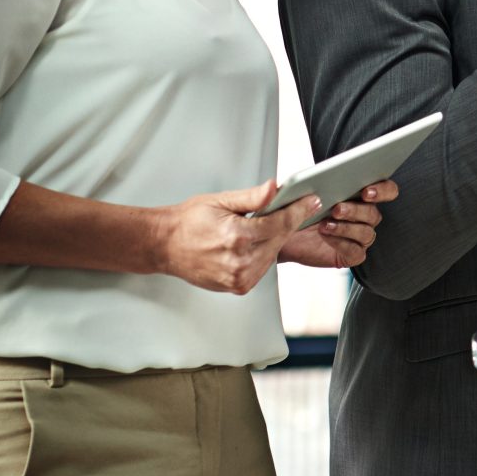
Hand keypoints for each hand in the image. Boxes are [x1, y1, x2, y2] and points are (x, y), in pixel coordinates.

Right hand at [152, 181, 311, 294]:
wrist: (165, 245)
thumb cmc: (189, 221)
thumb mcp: (220, 201)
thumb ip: (251, 197)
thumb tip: (274, 188)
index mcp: (236, 236)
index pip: (280, 222)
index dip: (298, 210)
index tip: (311, 201)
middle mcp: (239, 260)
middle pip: (280, 239)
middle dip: (288, 222)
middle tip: (293, 207)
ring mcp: (239, 277)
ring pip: (273, 254)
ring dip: (275, 239)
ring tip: (264, 226)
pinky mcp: (238, 287)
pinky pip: (262, 268)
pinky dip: (263, 254)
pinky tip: (254, 243)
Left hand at [280, 180, 396, 268]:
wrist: (285, 231)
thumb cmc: (299, 209)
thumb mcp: (303, 191)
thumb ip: (314, 183)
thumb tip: (316, 181)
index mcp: (362, 196)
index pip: (387, 190)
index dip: (383, 190)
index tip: (366, 192)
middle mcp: (365, 216)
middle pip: (374, 213)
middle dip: (356, 210)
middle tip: (337, 208)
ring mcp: (360, 237)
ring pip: (366, 232)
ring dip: (345, 228)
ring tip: (324, 224)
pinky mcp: (352, 255)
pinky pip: (356, 251)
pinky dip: (341, 243)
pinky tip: (326, 236)